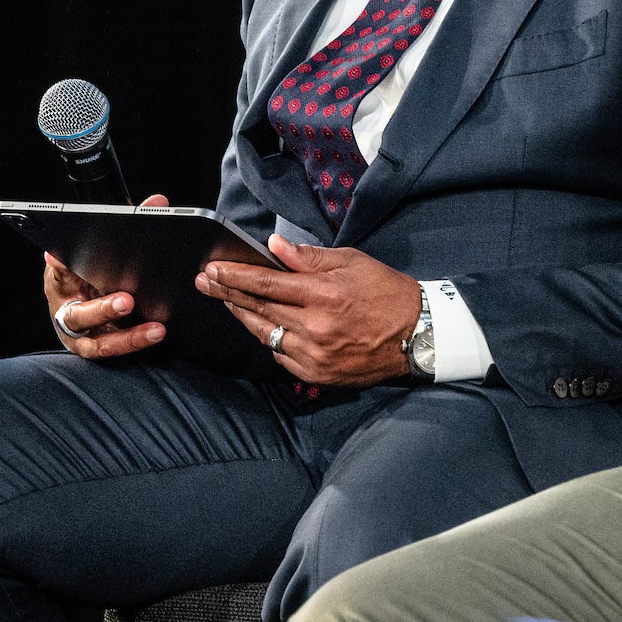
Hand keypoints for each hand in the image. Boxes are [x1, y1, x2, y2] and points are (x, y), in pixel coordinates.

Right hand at [44, 193, 171, 359]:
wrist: (96, 300)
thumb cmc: (95, 272)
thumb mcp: (103, 248)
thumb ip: (130, 224)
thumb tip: (158, 202)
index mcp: (62, 282)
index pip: (59, 271)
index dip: (60, 267)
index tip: (63, 258)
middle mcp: (68, 312)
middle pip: (79, 315)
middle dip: (102, 308)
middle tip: (126, 300)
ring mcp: (83, 336)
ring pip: (100, 343)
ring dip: (128, 337)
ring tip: (156, 329)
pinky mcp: (101, 348)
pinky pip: (118, 350)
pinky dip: (137, 343)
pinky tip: (159, 332)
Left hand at [196, 238, 423, 386]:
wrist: (417, 334)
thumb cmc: (387, 292)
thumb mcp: (353, 262)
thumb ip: (310, 257)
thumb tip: (274, 246)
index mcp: (324, 294)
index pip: (266, 283)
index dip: (235, 276)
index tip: (213, 268)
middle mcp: (315, 327)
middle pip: (258, 308)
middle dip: (228, 293)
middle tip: (205, 282)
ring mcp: (313, 355)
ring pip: (265, 334)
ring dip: (243, 316)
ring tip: (227, 301)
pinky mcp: (316, 374)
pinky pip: (281, 355)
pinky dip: (271, 338)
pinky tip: (264, 326)